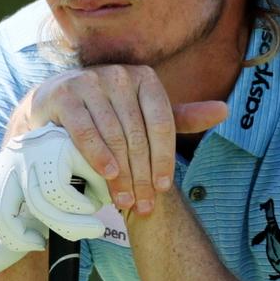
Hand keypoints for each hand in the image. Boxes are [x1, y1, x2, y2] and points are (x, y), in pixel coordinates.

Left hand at [0, 125, 109, 274]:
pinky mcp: (57, 148)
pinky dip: (83, 211)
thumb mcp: (43, 208)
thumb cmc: (74, 180)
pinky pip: (64, 197)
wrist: (110, 139)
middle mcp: (11, 157)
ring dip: (69, 228)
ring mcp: (33, 152)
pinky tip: (98, 201)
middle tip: (39, 246)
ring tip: (91, 228)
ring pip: (38, 209)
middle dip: (17, 240)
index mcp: (2, 168)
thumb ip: (16, 234)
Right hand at [27, 66, 227, 215]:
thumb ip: (181, 118)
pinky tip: (107, 175)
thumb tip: (225, 111)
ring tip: (125, 200)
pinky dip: (97, 154)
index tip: (163, 188)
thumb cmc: (107, 111)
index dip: (164, 158)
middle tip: (144, 205)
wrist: (54, 102)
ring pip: (114, 135)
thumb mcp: (145, 114)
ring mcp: (90, 81)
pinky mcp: (65, 94)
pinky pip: (86, 130)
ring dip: (121, 173)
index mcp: (145, 78)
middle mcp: (119, 74)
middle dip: (142, 174)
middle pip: (138, 134)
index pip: (163, 123)